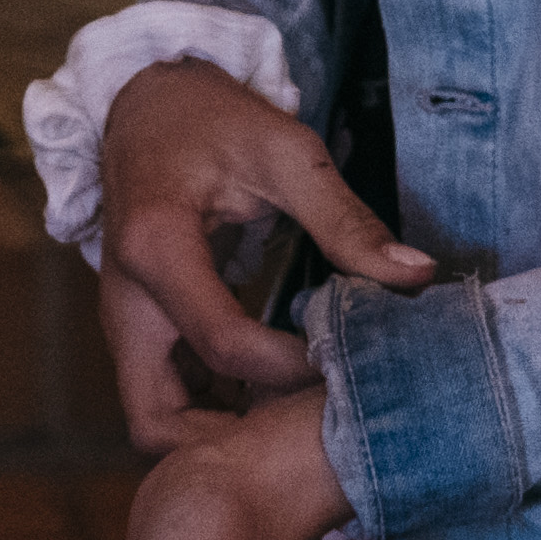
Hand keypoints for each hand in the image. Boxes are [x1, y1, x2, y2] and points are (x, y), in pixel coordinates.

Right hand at [94, 56, 423, 436]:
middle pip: (156, 417)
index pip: (226, 345)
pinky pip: (161, 394)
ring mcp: (122, 315)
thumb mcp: (286, 153)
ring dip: (217, 433)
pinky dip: (209, 411)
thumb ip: (345, 220)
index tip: (347, 362)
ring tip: (292, 420)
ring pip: (150, 416)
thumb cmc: (214, 117)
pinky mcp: (134, 323)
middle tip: (302, 431)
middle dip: (228, 442)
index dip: (296, 369)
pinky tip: (269, 397)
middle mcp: (123, 294)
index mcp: (155, 246)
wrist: (148, 97)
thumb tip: (418, 275)